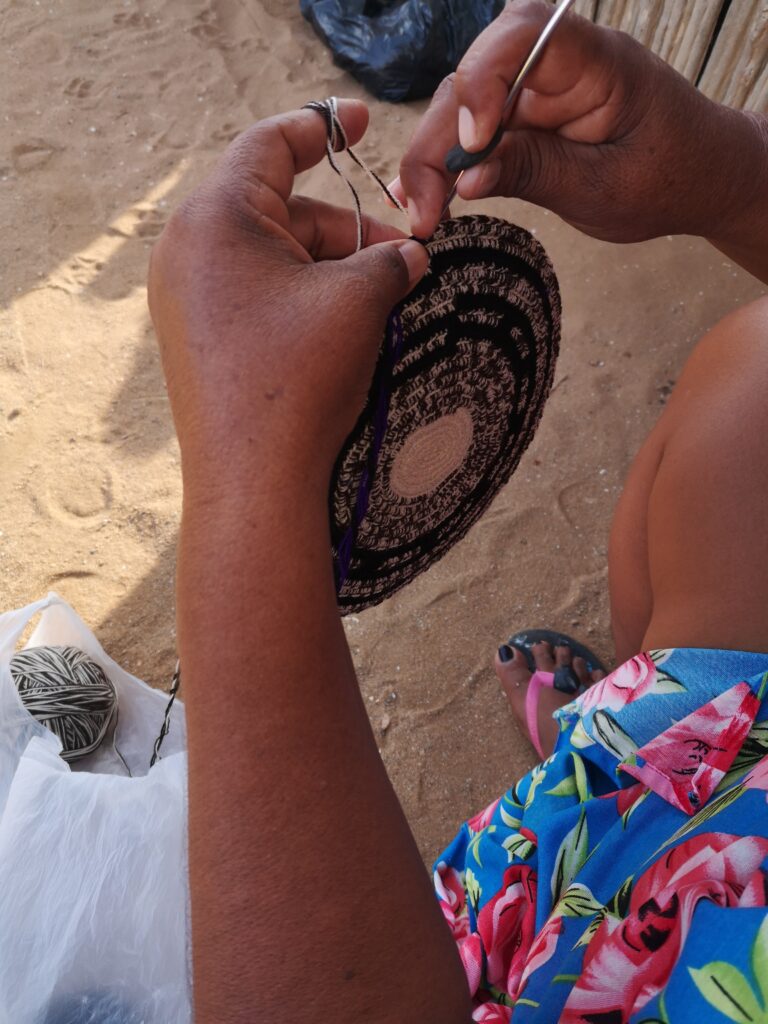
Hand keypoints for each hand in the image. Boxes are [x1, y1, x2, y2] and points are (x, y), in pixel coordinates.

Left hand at [148, 100, 427, 495]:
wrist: (254, 480)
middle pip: (278, 208)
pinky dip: (301, 297)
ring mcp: (185, 299)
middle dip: (345, 228)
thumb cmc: (298, 378)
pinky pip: (255, 294)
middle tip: (402, 254)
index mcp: (214, 218)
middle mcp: (186, 251)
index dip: (322, 127)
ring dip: (328, 268)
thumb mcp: (358, 300)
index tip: (358, 121)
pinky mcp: (196, 339)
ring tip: (380, 299)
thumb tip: (409, 254)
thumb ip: (390, 258)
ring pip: (271, 256)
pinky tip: (342, 326)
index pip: (270, 145)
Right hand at [393, 0, 765, 251]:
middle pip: (475, 78)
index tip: (473, 143)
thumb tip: (466, 179)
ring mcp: (535, 91)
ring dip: (433, 158)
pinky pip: (474, 134)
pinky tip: (425, 199)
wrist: (698, 178)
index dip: (484, 77)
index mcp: (596, 60)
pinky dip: (448, 166)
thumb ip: (537, 174)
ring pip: (462, 107)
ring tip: (420, 213)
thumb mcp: (606, 189)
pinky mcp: (524, 120)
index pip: (525, 32)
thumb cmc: (669, 177)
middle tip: (423, 206)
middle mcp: (556, 65)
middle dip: (439, 140)